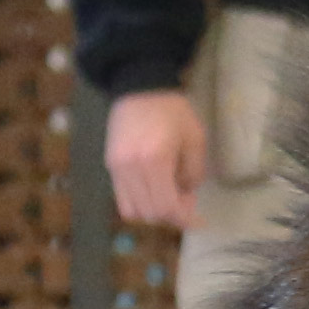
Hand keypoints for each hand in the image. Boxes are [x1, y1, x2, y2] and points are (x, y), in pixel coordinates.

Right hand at [103, 89, 206, 229]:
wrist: (140, 88)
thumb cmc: (173, 112)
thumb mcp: (195, 140)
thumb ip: (193, 173)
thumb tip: (185, 196)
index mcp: (154, 161)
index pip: (166, 206)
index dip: (184, 219)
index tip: (199, 220)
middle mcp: (130, 169)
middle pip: (148, 213)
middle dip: (171, 215)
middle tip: (187, 202)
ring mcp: (115, 168)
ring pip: (132, 210)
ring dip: (153, 212)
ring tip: (171, 197)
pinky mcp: (109, 165)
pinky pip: (121, 198)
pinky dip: (139, 203)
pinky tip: (154, 191)